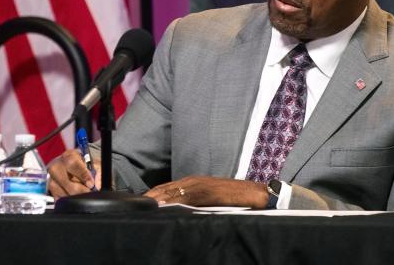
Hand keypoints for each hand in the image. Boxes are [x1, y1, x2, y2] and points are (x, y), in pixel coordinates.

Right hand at [47, 148, 100, 197]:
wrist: (71, 166)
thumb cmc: (83, 165)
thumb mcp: (94, 164)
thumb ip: (99, 172)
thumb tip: (97, 185)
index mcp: (68, 156)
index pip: (73, 165)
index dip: (83, 175)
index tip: (91, 184)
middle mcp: (56, 166)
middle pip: (67, 182)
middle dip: (80, 190)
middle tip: (89, 192)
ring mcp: (51, 179)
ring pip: (64, 193)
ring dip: (76, 195)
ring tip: (82, 191)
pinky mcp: (50, 190)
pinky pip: (60, 199)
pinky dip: (69, 199)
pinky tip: (74, 195)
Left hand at [145, 176, 269, 207]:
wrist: (257, 193)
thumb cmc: (233, 199)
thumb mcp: (208, 200)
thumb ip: (193, 203)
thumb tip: (175, 212)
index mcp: (192, 183)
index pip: (165, 189)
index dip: (151, 197)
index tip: (138, 207)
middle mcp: (195, 181)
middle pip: (165, 190)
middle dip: (151, 199)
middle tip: (136, 209)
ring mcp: (202, 185)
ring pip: (174, 192)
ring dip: (159, 199)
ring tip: (146, 208)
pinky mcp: (210, 191)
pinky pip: (189, 196)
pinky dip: (176, 201)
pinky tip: (166, 207)